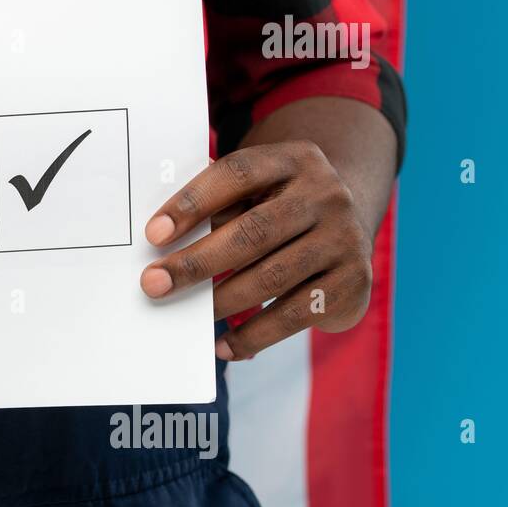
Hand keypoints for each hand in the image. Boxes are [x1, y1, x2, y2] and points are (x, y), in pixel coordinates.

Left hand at [139, 140, 373, 360]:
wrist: (346, 222)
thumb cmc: (275, 206)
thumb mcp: (254, 190)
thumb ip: (216, 205)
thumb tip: (161, 241)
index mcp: (294, 160)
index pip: (237, 174)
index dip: (193, 202)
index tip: (153, 234)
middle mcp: (327, 195)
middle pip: (254, 230)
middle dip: (197, 261)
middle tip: (154, 282)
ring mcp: (345, 239)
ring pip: (272, 277)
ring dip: (221, 300)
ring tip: (187, 316)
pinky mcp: (354, 283)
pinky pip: (295, 315)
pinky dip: (254, 335)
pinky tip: (224, 345)